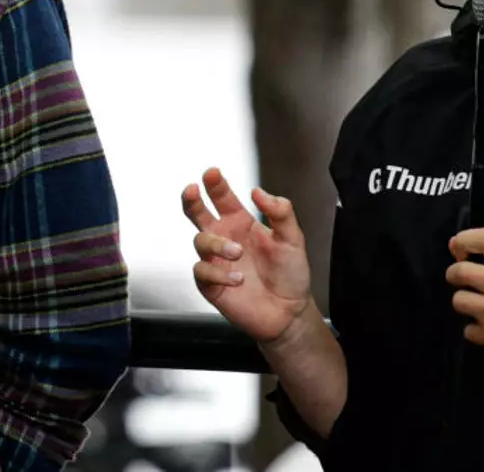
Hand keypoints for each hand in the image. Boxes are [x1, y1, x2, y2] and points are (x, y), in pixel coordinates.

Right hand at [183, 168, 311, 344]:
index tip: (212, 173)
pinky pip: (202, 272)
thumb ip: (280, 212)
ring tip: (238, 253)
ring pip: (200, 241)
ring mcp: (216, 261)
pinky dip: (218, 273)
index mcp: (241, 222)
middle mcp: (225, 238)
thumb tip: (258, 192)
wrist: (289, 311)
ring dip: (217, 244)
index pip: (223, 198)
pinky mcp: (211, 285)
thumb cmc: (290, 273)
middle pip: (197, 214)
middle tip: (192, 191)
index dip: (215, 184)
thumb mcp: (292, 238)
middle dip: (191, 200)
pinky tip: (238, 279)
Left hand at [446, 228, 483, 384]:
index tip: (457, 247)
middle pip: (461, 271)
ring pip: (459, 300)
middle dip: (454, 274)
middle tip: (459, 279)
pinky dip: (475, 331)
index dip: (465, 239)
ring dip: (465, 303)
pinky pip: (468, 330)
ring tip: (478, 306)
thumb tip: (471, 256)